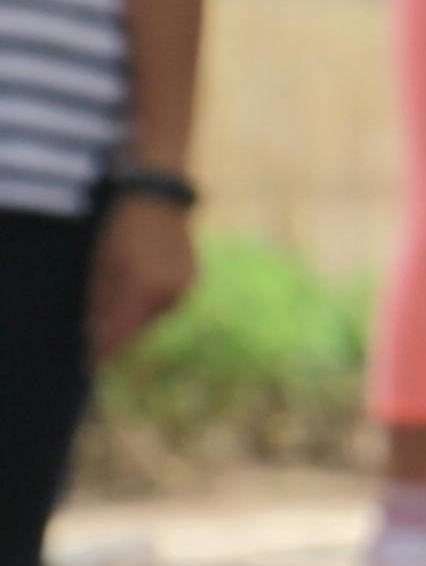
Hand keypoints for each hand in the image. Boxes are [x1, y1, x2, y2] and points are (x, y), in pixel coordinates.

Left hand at [86, 194, 191, 364]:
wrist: (159, 198)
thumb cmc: (121, 229)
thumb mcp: (102, 265)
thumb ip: (101, 301)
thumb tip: (95, 332)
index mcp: (143, 290)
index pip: (122, 333)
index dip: (107, 352)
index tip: (93, 367)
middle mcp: (169, 295)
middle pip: (139, 329)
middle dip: (120, 335)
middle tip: (101, 340)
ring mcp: (184, 289)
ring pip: (153, 318)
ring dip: (135, 319)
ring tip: (118, 312)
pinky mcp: (192, 282)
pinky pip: (166, 304)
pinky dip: (149, 305)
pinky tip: (139, 296)